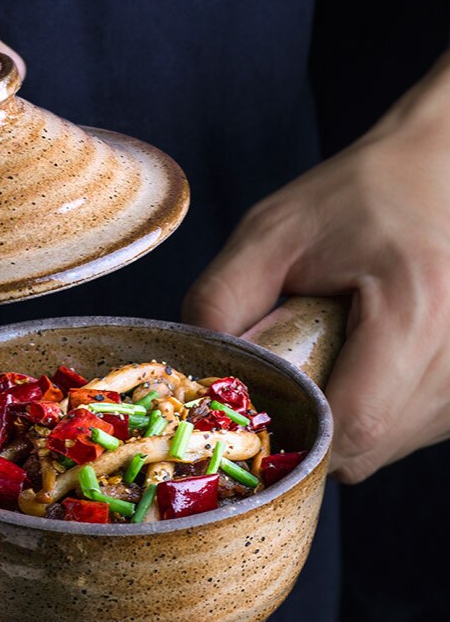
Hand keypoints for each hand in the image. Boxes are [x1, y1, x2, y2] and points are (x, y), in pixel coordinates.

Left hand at [183, 52, 449, 482]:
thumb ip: (220, 301)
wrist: (433, 173)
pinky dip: (370, 410)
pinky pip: (404, 433)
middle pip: (366, 447)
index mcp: (416, 311)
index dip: (295, 432)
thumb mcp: (271, 234)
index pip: (354, 426)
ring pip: (384, 448)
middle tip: (289, 366)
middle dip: (310, 425)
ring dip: (341, 419)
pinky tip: (362, 359)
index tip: (260, 403)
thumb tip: (195, 376)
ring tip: (334, 350)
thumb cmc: (356, 198)